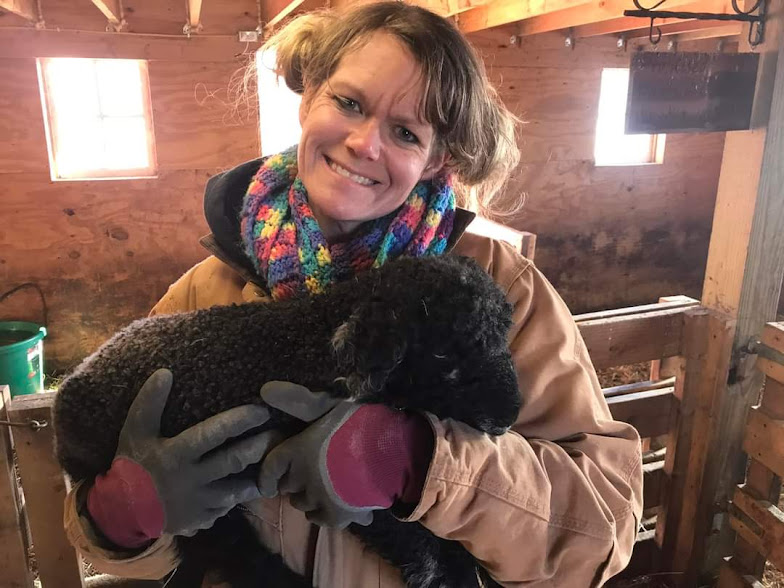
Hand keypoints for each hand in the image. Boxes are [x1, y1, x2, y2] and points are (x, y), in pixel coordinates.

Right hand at [99, 369, 281, 538]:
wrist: (121, 513)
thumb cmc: (132, 465)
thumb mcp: (134, 431)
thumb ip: (149, 403)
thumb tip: (165, 372)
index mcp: (177, 454)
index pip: (213, 434)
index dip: (239, 421)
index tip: (262, 410)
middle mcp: (192, 478)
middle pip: (233, 460)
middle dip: (260, 445)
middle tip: (280, 432)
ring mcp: (199, 502)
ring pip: (238, 487)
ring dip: (259, 473)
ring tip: (279, 458)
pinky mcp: (203, 518)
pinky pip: (229, 506)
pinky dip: (243, 494)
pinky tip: (259, 482)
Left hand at [258, 382, 433, 529]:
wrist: (390, 454)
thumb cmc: (360, 425)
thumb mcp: (329, 407)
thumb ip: (300, 400)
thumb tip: (265, 388)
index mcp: (297, 450)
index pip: (271, 467)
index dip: (268, 476)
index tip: (269, 485)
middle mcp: (301, 477)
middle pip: (287, 487)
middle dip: (294, 482)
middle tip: (307, 476)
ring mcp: (318, 498)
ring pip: (302, 504)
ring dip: (308, 498)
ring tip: (322, 490)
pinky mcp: (336, 515)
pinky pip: (319, 520)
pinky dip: (322, 514)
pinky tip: (332, 505)